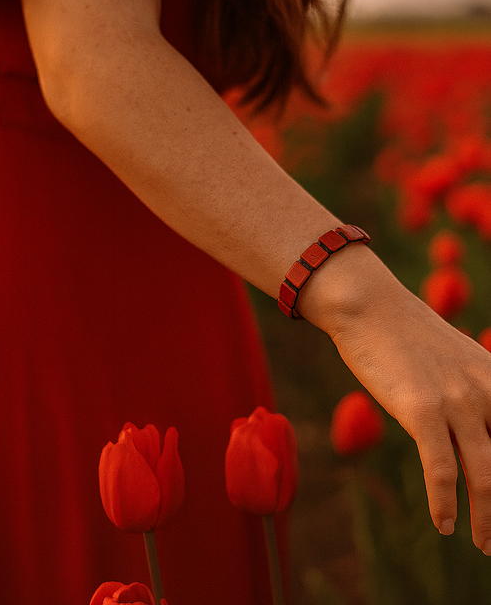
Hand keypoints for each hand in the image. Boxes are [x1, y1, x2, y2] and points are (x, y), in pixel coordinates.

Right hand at [303, 246, 490, 552]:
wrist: (370, 306)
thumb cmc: (408, 335)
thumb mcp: (456, 361)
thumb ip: (476, 393)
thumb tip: (480, 433)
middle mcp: (486, 391)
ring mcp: (455, 400)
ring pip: (484, 475)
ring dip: (486, 518)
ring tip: (484, 544)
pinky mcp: (421, 409)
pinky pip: (440, 469)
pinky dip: (444, 503)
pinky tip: (444, 525)